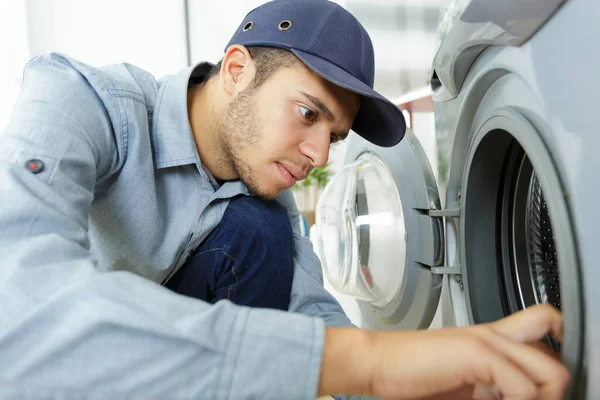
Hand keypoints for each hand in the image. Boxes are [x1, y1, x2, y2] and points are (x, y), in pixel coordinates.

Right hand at [318, 304, 569, 399]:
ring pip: (551, 374)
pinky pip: (524, 389)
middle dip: (552, 393)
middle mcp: (494, 335)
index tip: (551, 384)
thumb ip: (492, 387)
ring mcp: (488, 341)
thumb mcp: (464, 385)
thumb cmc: (411, 375)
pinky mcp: (477, 352)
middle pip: (557, 357)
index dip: (561, 348)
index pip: (547, 325)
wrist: (377, 363)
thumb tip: (522, 399)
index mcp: (491, 339)